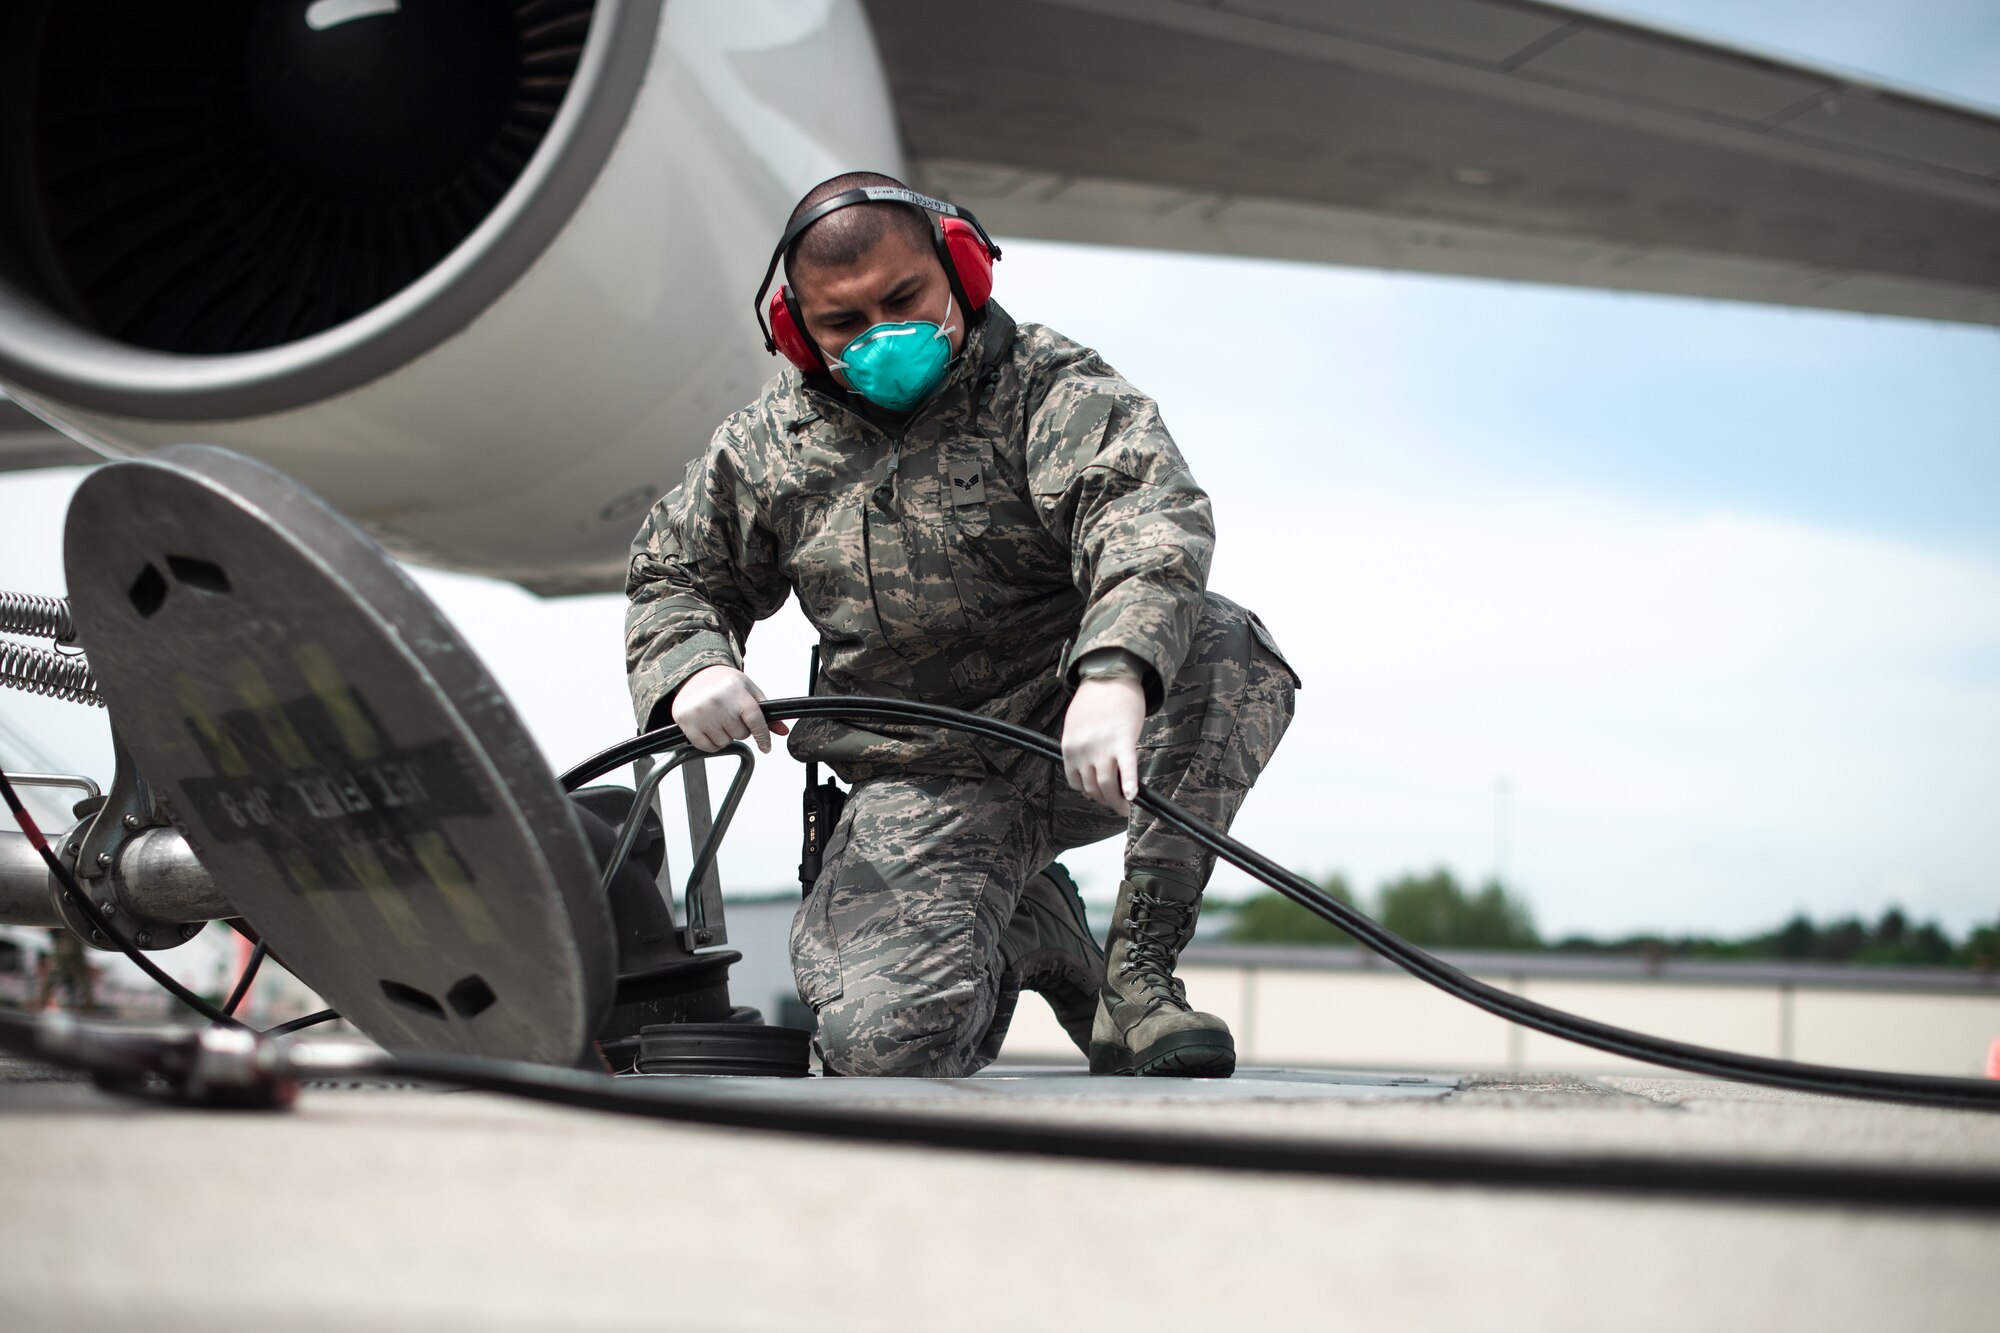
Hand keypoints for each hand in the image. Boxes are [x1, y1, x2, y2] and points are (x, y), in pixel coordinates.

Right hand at [671, 665, 789, 752]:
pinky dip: (711, 742)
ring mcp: (700, 713)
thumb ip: (766, 712)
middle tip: (730, 714)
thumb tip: (782, 731)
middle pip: (740, 734)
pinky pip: (706, 747)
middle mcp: (717, 702)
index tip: (766, 747)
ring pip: (724, 742)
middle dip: (739, 728)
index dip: (763, 736)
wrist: (696, 674)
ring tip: (718, 718)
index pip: (755, 720)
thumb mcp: (749, 691)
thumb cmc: (724, 683)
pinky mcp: (685, 721)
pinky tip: (709, 726)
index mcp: (736, 692)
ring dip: (724, 735)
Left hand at [1061, 675, 1144, 814]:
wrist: (1111, 674)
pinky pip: (1127, 768)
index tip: (1100, 796)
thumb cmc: (1096, 699)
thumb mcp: (1076, 724)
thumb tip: (1088, 766)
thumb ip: (1079, 746)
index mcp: (1069, 747)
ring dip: (1117, 800)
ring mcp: (1102, 746)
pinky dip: (1129, 784)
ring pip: (1108, 784)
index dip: (1090, 792)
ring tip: (1125, 806)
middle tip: (1117, 807)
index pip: (1076, 782)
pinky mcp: (1123, 740)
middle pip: (1093, 787)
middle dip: (1106, 801)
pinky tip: (1134, 796)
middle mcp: (1083, 750)